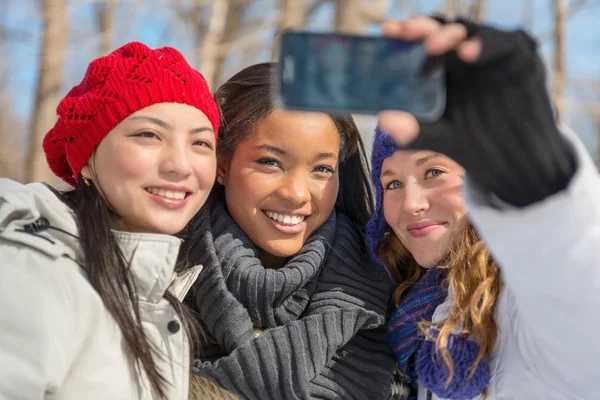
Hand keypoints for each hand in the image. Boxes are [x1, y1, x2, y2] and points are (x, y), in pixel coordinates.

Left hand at [373, 17, 571, 206]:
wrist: (518, 164)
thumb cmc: (478, 144)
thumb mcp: (441, 138)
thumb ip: (414, 131)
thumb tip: (384, 121)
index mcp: (445, 68)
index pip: (423, 42)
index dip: (405, 33)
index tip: (386, 32)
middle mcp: (467, 56)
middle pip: (443, 31)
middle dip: (423, 28)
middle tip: (405, 32)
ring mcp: (494, 55)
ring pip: (470, 32)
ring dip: (450, 34)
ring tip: (432, 44)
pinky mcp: (519, 58)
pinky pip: (503, 43)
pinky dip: (485, 44)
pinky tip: (468, 52)